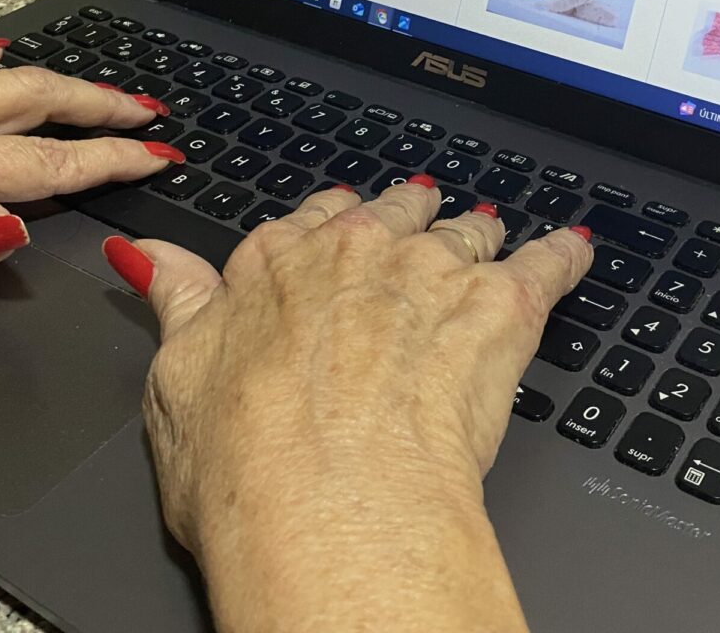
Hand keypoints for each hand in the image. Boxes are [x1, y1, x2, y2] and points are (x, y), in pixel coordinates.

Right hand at [105, 178, 592, 632]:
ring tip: (487, 240)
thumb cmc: (248, 468)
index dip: (332, 226)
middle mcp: (355, 252)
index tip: (343, 231)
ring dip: (475, 236)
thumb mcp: (174, 384)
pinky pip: (544, 260)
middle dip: (409, 218)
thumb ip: (176, 304)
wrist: (331, 506)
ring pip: (464, 230)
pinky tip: (572, 251)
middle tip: (420, 229)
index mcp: (274, 264)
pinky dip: (560, 255)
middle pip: (394, 212)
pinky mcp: (500, 305)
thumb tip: (147, 257)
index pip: (311, 218)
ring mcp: (432, 272)